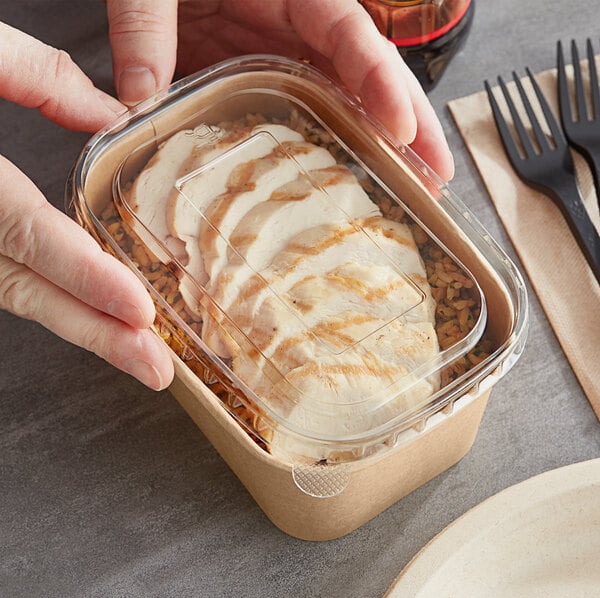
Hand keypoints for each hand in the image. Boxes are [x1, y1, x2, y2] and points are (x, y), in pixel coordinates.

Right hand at [0, 22, 173, 389]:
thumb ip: (34, 74)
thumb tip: (115, 113)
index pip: (27, 235)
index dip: (87, 277)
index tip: (140, 311)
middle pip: (26, 289)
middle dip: (96, 333)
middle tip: (154, 368)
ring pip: (15, 294)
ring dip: (80, 326)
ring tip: (137, 353)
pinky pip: (3, 278)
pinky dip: (51, 301)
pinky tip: (91, 316)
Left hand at [106, 0, 453, 179]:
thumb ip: (146, 30)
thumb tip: (139, 100)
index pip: (350, 34)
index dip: (381, 80)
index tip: (402, 129)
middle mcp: (303, 29)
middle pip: (370, 78)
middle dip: (409, 128)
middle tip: (436, 179)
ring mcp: (291, 60)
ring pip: (350, 104)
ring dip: (383, 149)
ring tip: (412, 194)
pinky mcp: (272, 82)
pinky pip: (313, 117)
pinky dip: (335, 150)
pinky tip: (349, 183)